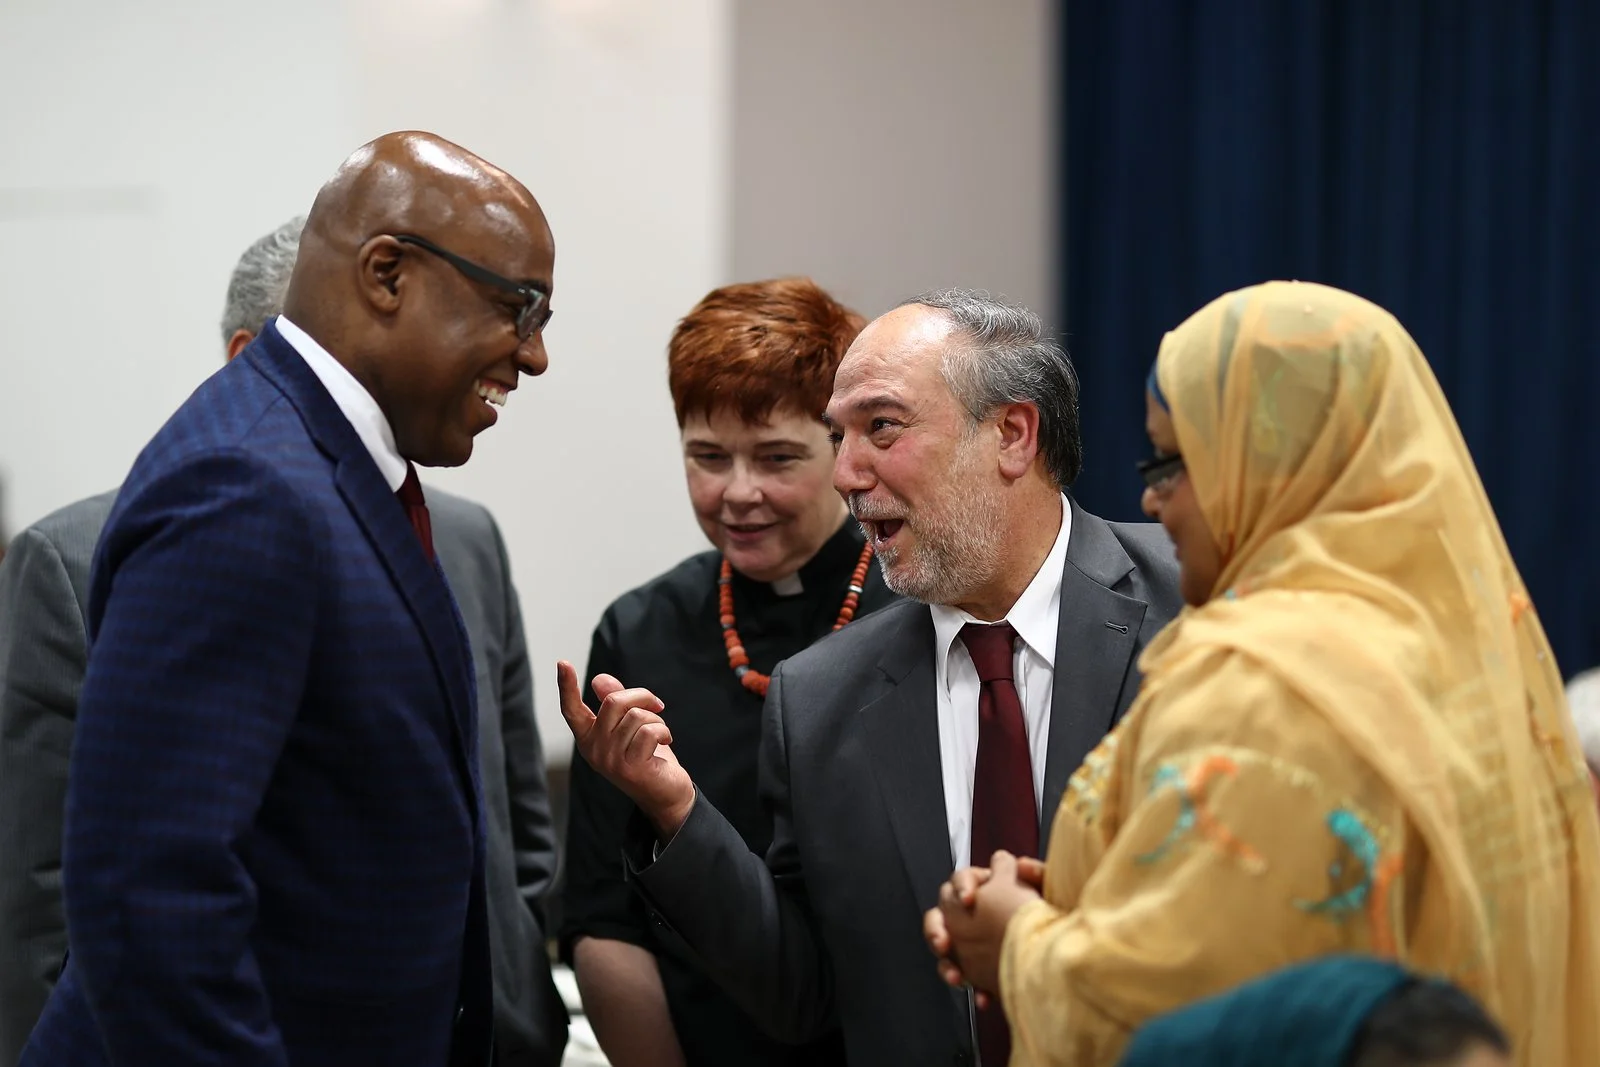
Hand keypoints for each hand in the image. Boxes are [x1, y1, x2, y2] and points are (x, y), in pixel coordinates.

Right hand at [557, 661, 695, 837]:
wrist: (666, 794)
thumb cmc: (647, 757)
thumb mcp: (629, 727)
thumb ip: (615, 703)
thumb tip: (598, 679)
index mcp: (588, 738)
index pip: (571, 710)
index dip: (566, 686)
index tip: (562, 662)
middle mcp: (593, 750)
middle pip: (613, 702)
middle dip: (641, 696)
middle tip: (657, 706)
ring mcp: (609, 760)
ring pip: (635, 716)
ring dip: (656, 719)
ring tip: (661, 733)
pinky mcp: (630, 768)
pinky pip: (649, 731)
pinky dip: (663, 731)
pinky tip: (666, 741)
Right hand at [925, 851, 1043, 997]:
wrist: (1058, 959)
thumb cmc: (1050, 921)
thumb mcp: (1048, 892)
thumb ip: (1036, 872)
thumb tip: (1020, 864)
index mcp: (985, 890)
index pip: (962, 878)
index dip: (962, 886)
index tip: (970, 899)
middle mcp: (971, 913)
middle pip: (942, 912)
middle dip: (937, 928)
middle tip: (945, 942)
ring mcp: (968, 940)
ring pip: (942, 944)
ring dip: (944, 960)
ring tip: (956, 975)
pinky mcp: (973, 967)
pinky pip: (958, 974)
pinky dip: (966, 983)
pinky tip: (982, 996)